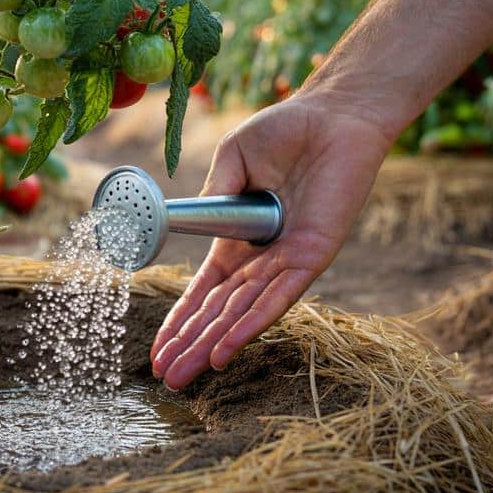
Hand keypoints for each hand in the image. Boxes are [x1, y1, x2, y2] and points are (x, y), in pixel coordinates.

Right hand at [150, 92, 391, 389]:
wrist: (334, 113)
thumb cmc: (287, 129)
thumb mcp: (233, 160)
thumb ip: (214, 197)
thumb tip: (189, 225)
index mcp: (240, 238)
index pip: (207, 290)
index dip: (182, 319)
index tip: (158, 349)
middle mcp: (264, 257)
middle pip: (221, 311)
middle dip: (191, 345)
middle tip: (165, 379)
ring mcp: (288, 260)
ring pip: (244, 312)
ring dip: (214, 344)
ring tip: (185, 375)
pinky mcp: (314, 254)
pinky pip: (279, 295)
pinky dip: (252, 322)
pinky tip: (226, 349)